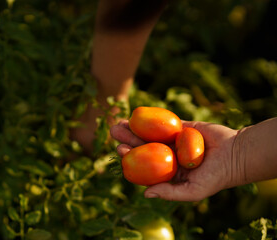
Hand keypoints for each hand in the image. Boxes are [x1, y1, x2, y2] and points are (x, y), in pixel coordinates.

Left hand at [110, 120, 239, 201]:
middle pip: (143, 147)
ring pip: (150, 133)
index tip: (120, 150)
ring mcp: (174, 141)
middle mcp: (168, 156)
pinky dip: (152, 119)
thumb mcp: (192, 191)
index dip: (130, 158)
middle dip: (128, 139)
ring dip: (134, 128)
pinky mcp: (182, 127)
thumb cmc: (215, 177)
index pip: (143, 165)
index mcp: (167, 172)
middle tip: (114, 131)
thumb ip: (169, 192)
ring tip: (119, 121)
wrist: (235, 155)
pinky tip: (139, 114)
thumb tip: (145, 193)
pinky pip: (165, 122)